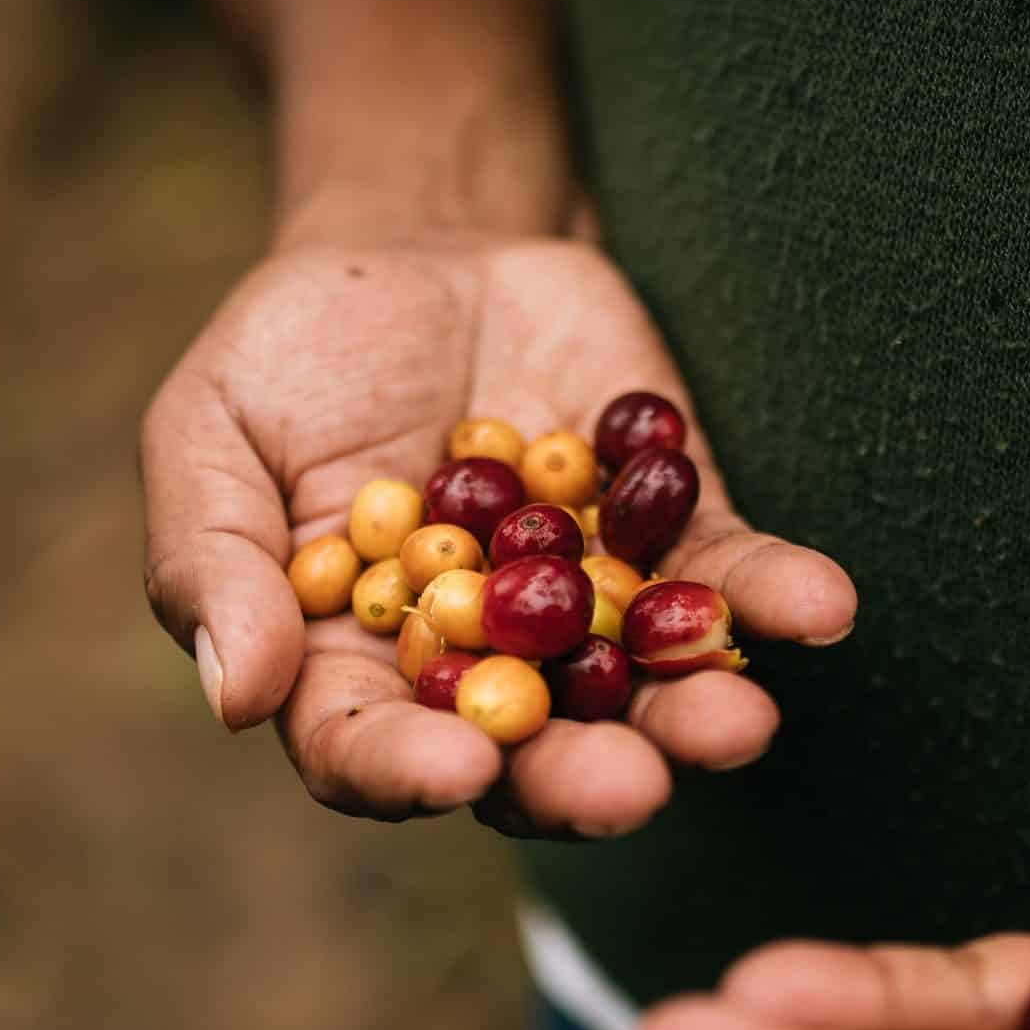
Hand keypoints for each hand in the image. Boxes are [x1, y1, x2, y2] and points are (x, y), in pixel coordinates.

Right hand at [141, 204, 856, 835]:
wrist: (422, 242)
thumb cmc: (290, 352)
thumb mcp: (208, 434)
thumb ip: (215, 562)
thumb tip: (236, 698)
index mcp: (353, 669)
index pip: (371, 748)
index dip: (409, 768)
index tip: (455, 767)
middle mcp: (479, 668)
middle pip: (529, 754)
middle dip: (584, 776)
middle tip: (633, 787)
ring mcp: (586, 610)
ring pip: (644, 692)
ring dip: (696, 714)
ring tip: (740, 723)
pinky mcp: (672, 534)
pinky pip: (729, 578)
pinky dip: (774, 596)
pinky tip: (820, 607)